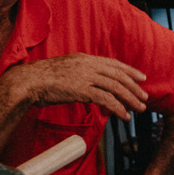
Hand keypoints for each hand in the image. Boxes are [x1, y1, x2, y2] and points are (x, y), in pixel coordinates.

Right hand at [10, 53, 148, 119]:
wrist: (29, 82)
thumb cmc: (42, 79)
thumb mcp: (65, 70)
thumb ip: (80, 74)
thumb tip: (91, 86)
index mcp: (84, 58)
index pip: (113, 63)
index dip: (129, 71)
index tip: (141, 77)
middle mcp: (87, 65)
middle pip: (118, 76)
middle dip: (134, 87)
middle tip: (144, 97)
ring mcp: (85, 76)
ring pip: (116, 87)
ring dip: (130, 99)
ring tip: (139, 109)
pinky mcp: (82, 90)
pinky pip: (106, 99)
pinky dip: (118, 108)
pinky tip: (124, 116)